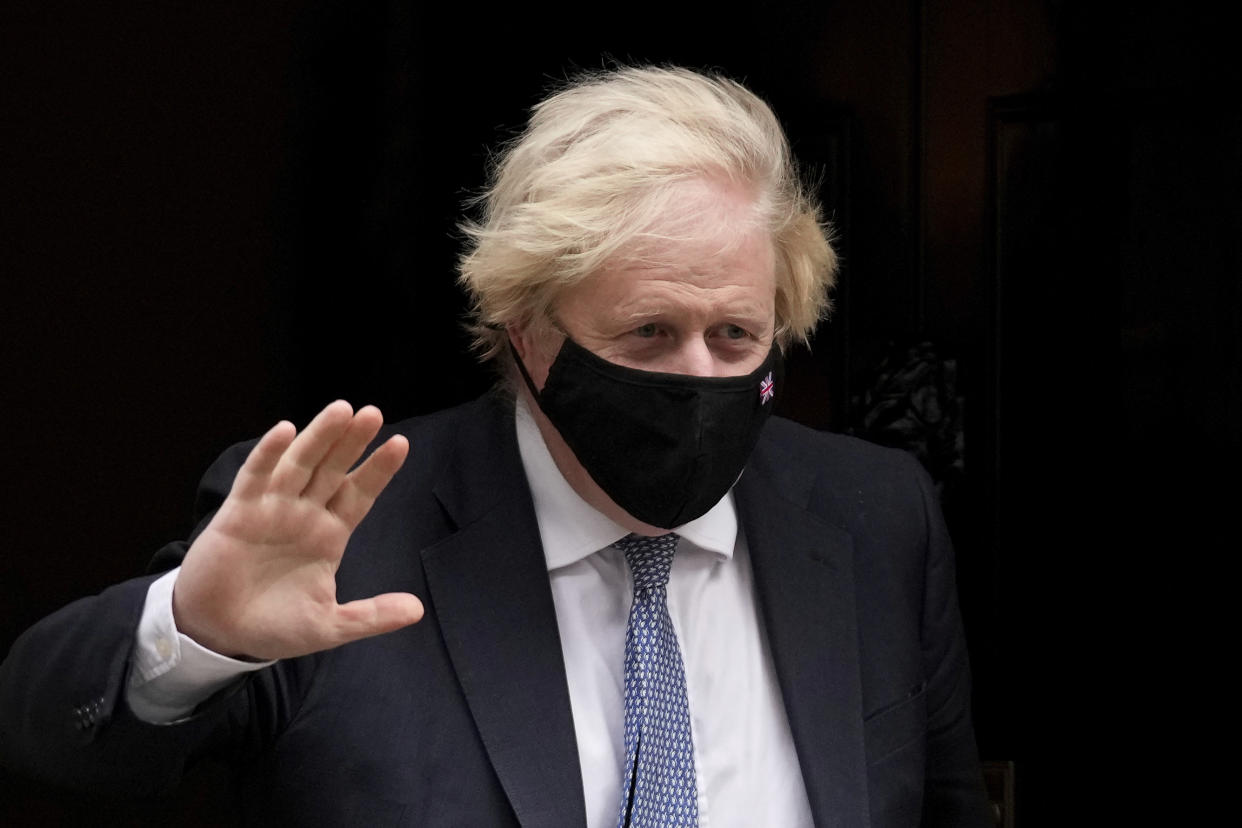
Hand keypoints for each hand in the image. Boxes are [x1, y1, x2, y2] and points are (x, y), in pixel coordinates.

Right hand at [172, 401, 422, 659]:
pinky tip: (285, 431)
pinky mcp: (239, 513)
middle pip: (333, 469)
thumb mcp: (329, 625)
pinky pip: (256, 477)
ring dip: (318, 437)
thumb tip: (417, 611)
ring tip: (341, 410)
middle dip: (352, 442)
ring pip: (300, 464)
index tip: (401, 443)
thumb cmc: (274, 626)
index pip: (360, 494)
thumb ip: (371, 616)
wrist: (219, 635)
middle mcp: (305, 514)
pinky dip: (268, 454)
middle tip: (372, 413)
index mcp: (330, 534)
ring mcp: (273, 509)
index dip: (379, 469)